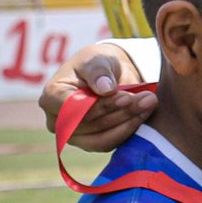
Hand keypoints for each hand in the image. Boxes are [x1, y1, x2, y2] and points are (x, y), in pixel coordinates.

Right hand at [39, 42, 155, 151]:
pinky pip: (112, 143)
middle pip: (91, 124)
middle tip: (148, 98)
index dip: (100, 105)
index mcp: (51, 97)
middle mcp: (58, 122)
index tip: (126, 96)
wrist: (108, 75)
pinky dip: (131, 129)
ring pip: (103, 137)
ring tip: (150, 102)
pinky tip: (146, 113)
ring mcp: (75, 136)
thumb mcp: (96, 59)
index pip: (73, 109)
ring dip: (130, 122)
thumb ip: (98, 72)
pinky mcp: (93, 143)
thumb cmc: (96, 63)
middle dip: (122, 111)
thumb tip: (106, 89)